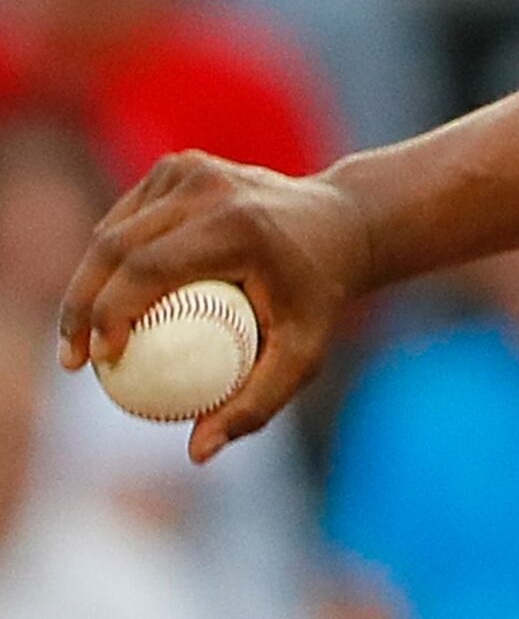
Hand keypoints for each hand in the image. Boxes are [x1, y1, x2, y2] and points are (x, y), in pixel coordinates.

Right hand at [60, 153, 374, 463]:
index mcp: (235, 224)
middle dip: (79, 306)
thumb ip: (257, 405)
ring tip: (80, 339)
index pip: (147, 269)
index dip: (107, 315)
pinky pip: (127, 220)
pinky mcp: (180, 166)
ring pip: (111, 232)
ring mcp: (191, 169)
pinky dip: (110, 261)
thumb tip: (197, 453)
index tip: (101, 364)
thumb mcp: (305, 355)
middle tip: (74, 360)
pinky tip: (105, 304)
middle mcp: (209, 187)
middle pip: (115, 248)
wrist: (343, 223)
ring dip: (86, 285)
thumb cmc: (321, 297)